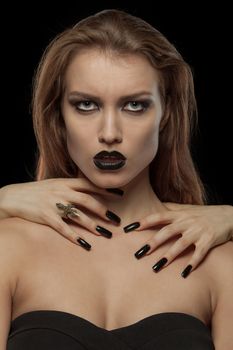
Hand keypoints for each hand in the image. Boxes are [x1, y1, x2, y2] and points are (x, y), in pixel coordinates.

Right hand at [0, 179, 122, 247]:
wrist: (13, 197)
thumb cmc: (36, 192)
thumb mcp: (53, 184)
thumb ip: (70, 187)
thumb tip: (88, 191)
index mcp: (64, 182)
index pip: (89, 184)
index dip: (105, 189)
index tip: (120, 194)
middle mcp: (61, 191)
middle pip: (87, 200)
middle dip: (103, 210)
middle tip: (116, 220)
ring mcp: (53, 203)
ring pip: (78, 215)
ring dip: (93, 225)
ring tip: (105, 234)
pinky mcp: (45, 216)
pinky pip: (63, 227)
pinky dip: (74, 236)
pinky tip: (84, 243)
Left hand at [133, 203, 232, 276]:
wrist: (229, 215)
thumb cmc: (204, 214)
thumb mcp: (187, 209)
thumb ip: (171, 209)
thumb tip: (155, 208)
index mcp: (179, 214)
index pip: (158, 216)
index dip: (143, 222)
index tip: (129, 228)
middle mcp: (187, 222)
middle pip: (166, 232)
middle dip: (152, 243)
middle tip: (138, 253)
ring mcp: (198, 231)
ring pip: (181, 244)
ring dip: (168, 256)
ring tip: (156, 267)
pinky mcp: (209, 240)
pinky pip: (199, 253)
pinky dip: (192, 263)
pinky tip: (184, 273)